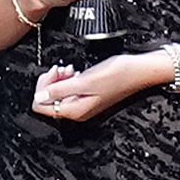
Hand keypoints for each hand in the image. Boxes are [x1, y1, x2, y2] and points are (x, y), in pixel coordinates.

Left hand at [26, 50, 165, 122]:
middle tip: (61, 69)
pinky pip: (69, 90)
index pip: (41, 105)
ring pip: (58, 93)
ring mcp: (82, 103)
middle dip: (50, 82)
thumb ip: (60, 89)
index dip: (42, 87)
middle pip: (48, 100)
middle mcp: (77, 111)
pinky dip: (68, 79)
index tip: (53, 74)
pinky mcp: (87, 95)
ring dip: (59, 78)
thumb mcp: (85, 81)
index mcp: (75, 111)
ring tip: (70, 69)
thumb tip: (39, 96)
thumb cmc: (118, 75)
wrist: (139, 71)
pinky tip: (76, 71)